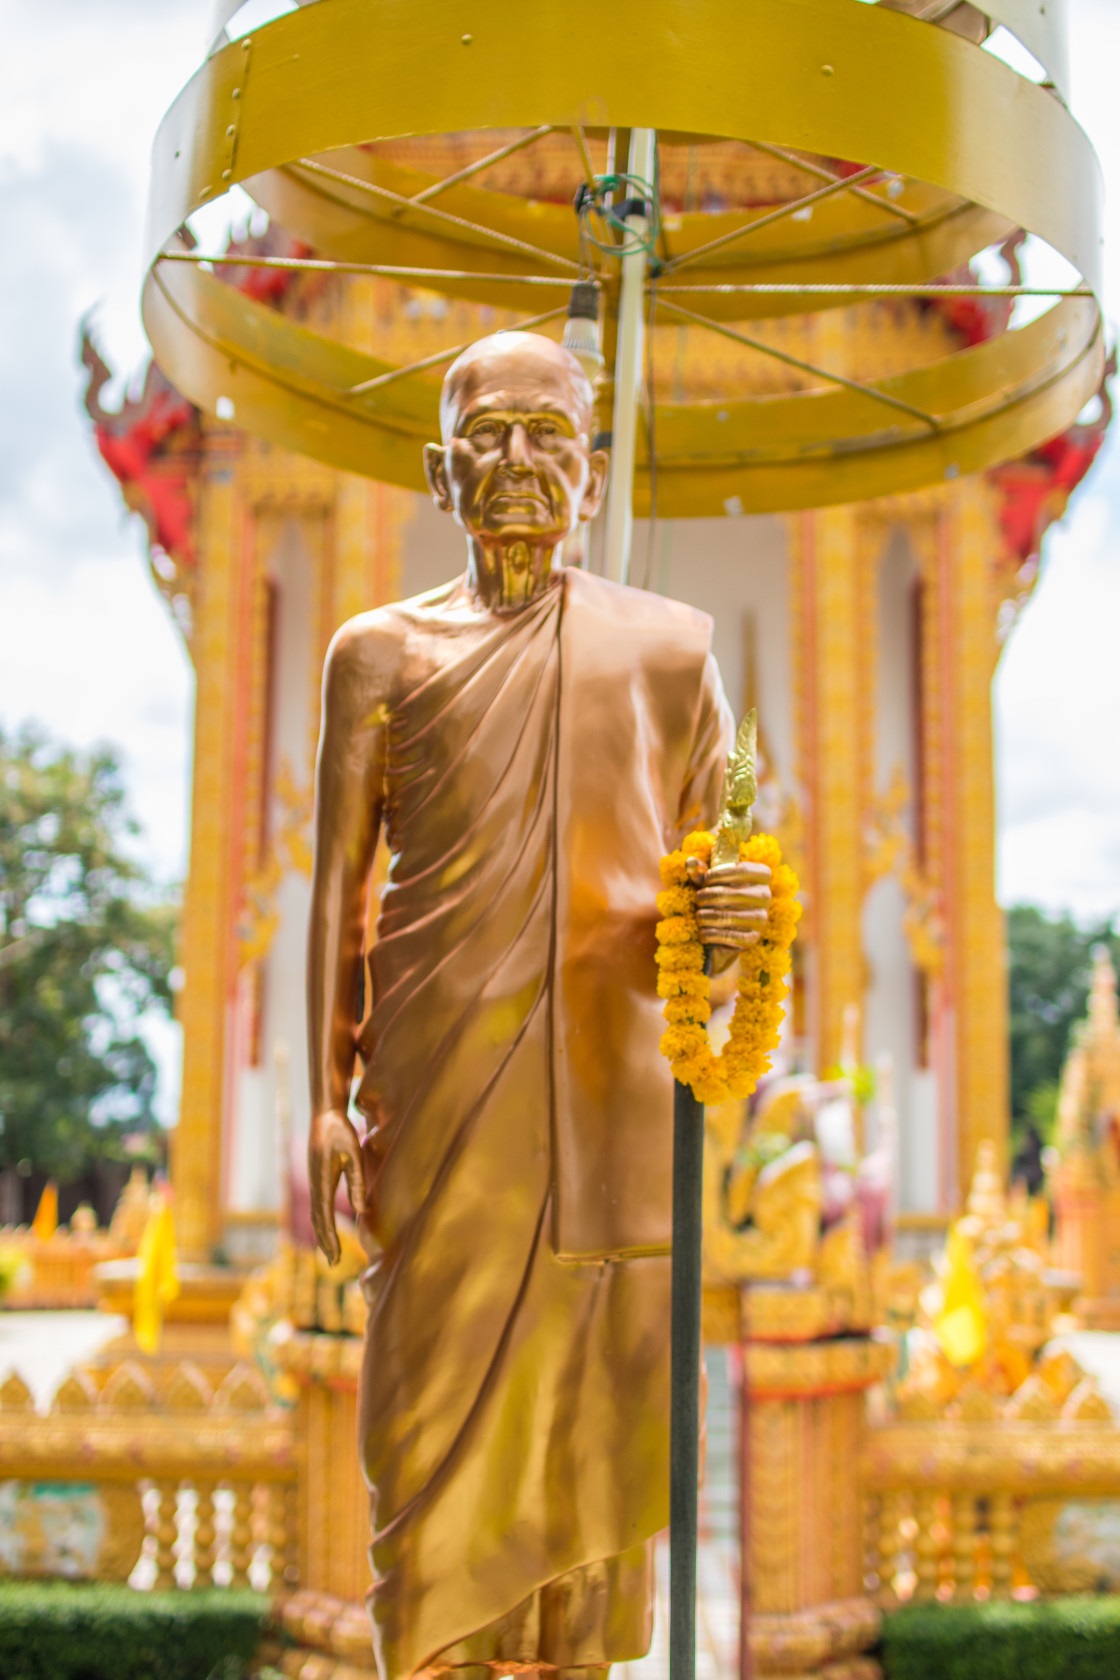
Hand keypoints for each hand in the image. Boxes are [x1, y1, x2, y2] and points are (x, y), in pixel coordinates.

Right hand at [309, 1107, 366, 1265]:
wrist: (324, 1112)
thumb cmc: (341, 1130)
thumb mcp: (354, 1153)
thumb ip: (357, 1180)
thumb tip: (361, 1209)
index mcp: (322, 1180)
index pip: (325, 1217)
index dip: (331, 1238)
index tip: (336, 1256)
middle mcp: (314, 1183)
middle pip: (317, 1220)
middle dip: (325, 1242)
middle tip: (334, 1264)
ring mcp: (313, 1180)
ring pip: (315, 1214)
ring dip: (322, 1234)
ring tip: (331, 1253)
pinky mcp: (315, 1177)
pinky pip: (317, 1205)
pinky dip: (321, 1222)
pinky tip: (327, 1228)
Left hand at [694, 859, 770, 954]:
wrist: (725, 926)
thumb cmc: (717, 894)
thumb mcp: (709, 881)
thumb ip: (699, 871)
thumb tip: (691, 862)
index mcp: (761, 875)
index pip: (741, 869)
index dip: (717, 874)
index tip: (705, 880)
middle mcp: (765, 895)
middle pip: (730, 894)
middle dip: (706, 897)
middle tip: (698, 899)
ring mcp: (761, 917)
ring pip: (727, 916)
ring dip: (705, 917)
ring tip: (698, 916)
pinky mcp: (753, 938)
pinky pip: (729, 936)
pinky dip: (711, 934)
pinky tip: (703, 932)